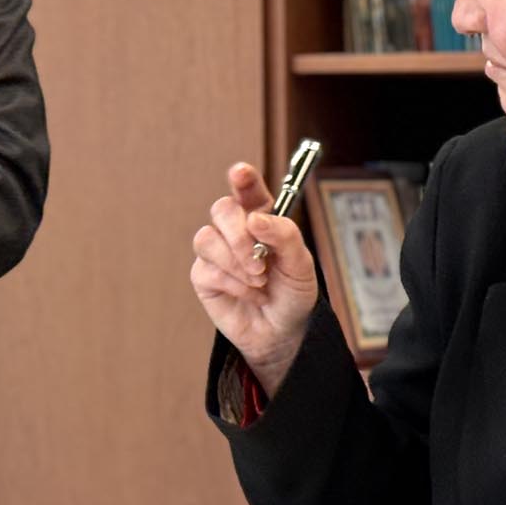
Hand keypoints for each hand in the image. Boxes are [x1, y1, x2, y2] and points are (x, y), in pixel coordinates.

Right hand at [190, 162, 319, 392]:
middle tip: (260, 262)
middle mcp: (235, 229)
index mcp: (261, 216)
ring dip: (236, 262)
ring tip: (259, 281)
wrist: (284, 332)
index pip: (247, 188)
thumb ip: (283, 235)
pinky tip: (251, 294)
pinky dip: (234, 284)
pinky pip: (207, 269)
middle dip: (238, 234)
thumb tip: (254, 219)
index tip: (240, 173)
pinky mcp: (204, 275)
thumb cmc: (293, 292)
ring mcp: (217, 251)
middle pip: (222, 209)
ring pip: (207, 237)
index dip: (242, 177)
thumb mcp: (301, 263)